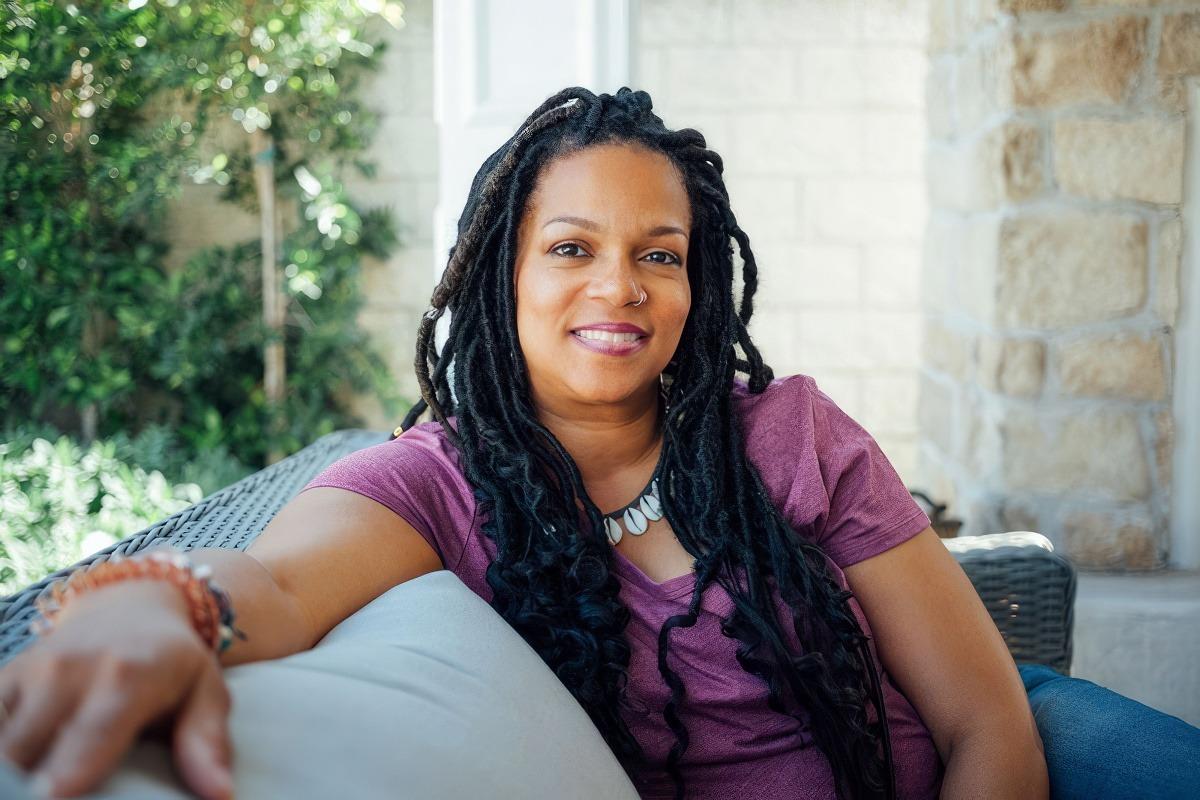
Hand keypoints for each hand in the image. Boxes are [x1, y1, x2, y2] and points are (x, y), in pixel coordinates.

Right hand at [0, 580, 233, 798]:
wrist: (129, 607)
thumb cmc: (172, 663)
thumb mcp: (205, 692)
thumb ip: (206, 742)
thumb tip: (220, 794)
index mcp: (127, 674)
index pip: (92, 730)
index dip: (70, 772)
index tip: (56, 796)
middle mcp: (68, 669)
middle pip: (28, 749)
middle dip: (32, 785)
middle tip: (57, 796)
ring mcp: (28, 672)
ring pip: (3, 746)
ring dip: (15, 772)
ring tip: (42, 782)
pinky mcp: (3, 680)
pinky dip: (5, 754)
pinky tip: (25, 766)